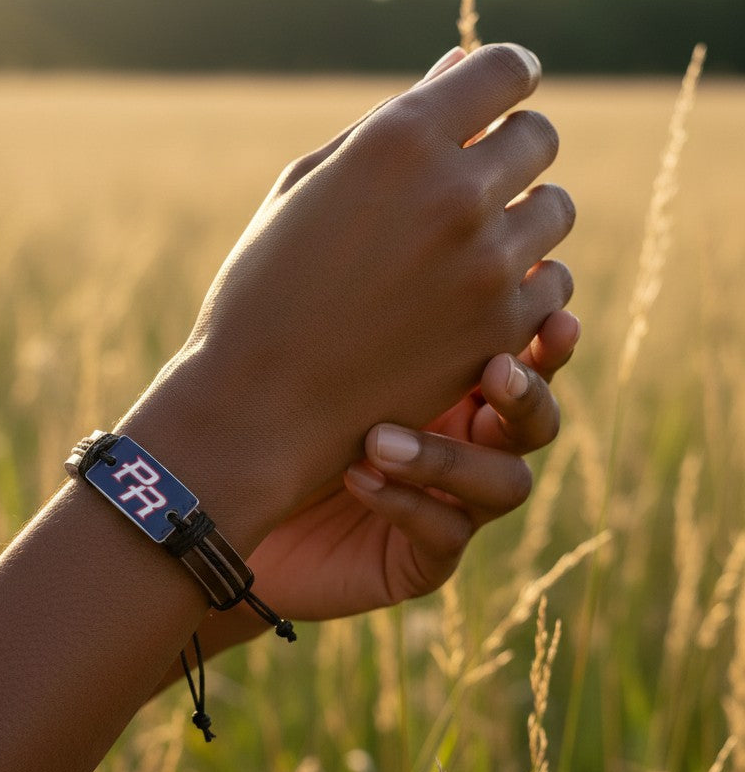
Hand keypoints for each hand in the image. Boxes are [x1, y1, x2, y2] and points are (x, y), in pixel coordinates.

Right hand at [147, 43, 574, 546]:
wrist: (258, 405)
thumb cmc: (264, 289)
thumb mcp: (306, 188)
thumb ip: (388, 124)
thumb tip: (456, 64)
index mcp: (398, 140)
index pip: (507, 70)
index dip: (506, 77)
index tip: (497, 99)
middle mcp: (454, 194)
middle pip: (540, 139)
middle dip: (510, 150)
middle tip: (474, 180)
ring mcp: (485, 266)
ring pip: (556, 211)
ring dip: (522, 218)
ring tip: (472, 246)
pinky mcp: (499, 331)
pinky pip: (552, 285)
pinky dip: (523, 287)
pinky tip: (474, 299)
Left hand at [244, 309, 578, 622]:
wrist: (225, 500)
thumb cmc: (266, 405)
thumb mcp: (313, 341)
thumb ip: (362, 291)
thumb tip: (378, 212)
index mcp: (451, 380)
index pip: (518, 351)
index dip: (543, 330)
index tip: (547, 300)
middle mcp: (463, 441)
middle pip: (537, 420)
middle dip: (527, 394)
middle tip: (494, 371)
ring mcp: (450, 503)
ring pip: (505, 484)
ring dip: (450, 457)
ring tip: (378, 438)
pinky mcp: (422, 559)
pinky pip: (446, 536)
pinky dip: (407, 503)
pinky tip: (357, 476)